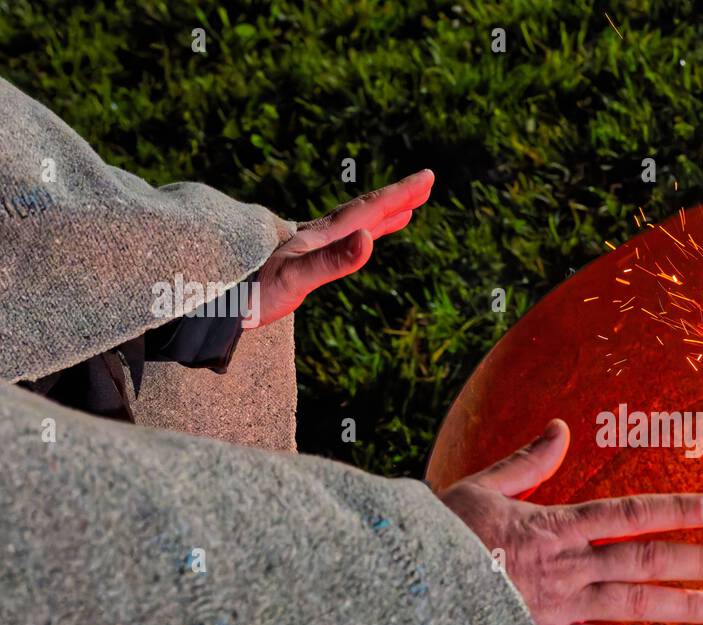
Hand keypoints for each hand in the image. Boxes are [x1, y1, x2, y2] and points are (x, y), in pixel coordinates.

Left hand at [245, 169, 435, 328]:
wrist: (206, 300)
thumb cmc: (248, 293)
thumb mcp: (294, 279)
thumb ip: (332, 261)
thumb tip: (369, 239)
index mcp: (318, 237)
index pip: (367, 210)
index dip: (398, 194)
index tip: (427, 178)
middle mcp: (312, 237)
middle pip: (361, 212)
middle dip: (395, 199)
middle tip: (425, 184)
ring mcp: (300, 249)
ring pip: (349, 226)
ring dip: (378, 217)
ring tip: (402, 212)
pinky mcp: (289, 264)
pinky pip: (334, 244)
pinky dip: (353, 239)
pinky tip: (351, 243)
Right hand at [435, 420, 702, 624]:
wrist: (407, 591)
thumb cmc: (439, 537)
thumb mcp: (481, 487)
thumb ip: (528, 462)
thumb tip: (561, 429)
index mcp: (555, 525)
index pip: (631, 513)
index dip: (678, 510)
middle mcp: (568, 565)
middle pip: (647, 560)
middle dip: (700, 560)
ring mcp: (561, 607)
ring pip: (635, 603)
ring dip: (683, 603)